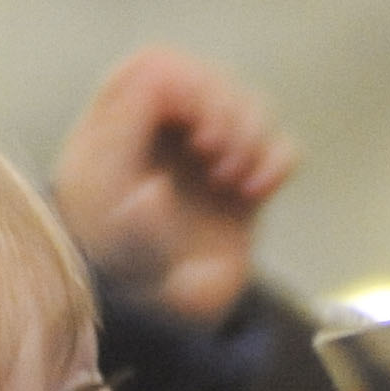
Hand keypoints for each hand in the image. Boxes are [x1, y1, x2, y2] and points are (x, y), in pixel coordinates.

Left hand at [52, 45, 298, 328]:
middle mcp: (160, 134)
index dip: (189, 89)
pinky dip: (278, 159)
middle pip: (208, 77)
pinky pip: (276, 144)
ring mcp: (201, 155)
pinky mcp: (238, 180)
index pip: (155, 67)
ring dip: (256, 136)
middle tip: (222, 162)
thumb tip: (155, 190)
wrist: (153, 324)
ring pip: (247, 103)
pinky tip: (259, 192)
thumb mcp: (111, 253)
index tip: (200, 136)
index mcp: (116, 132)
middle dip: (230, 112)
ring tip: (236, 182)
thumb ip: (129, 221)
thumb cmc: (121, 282)